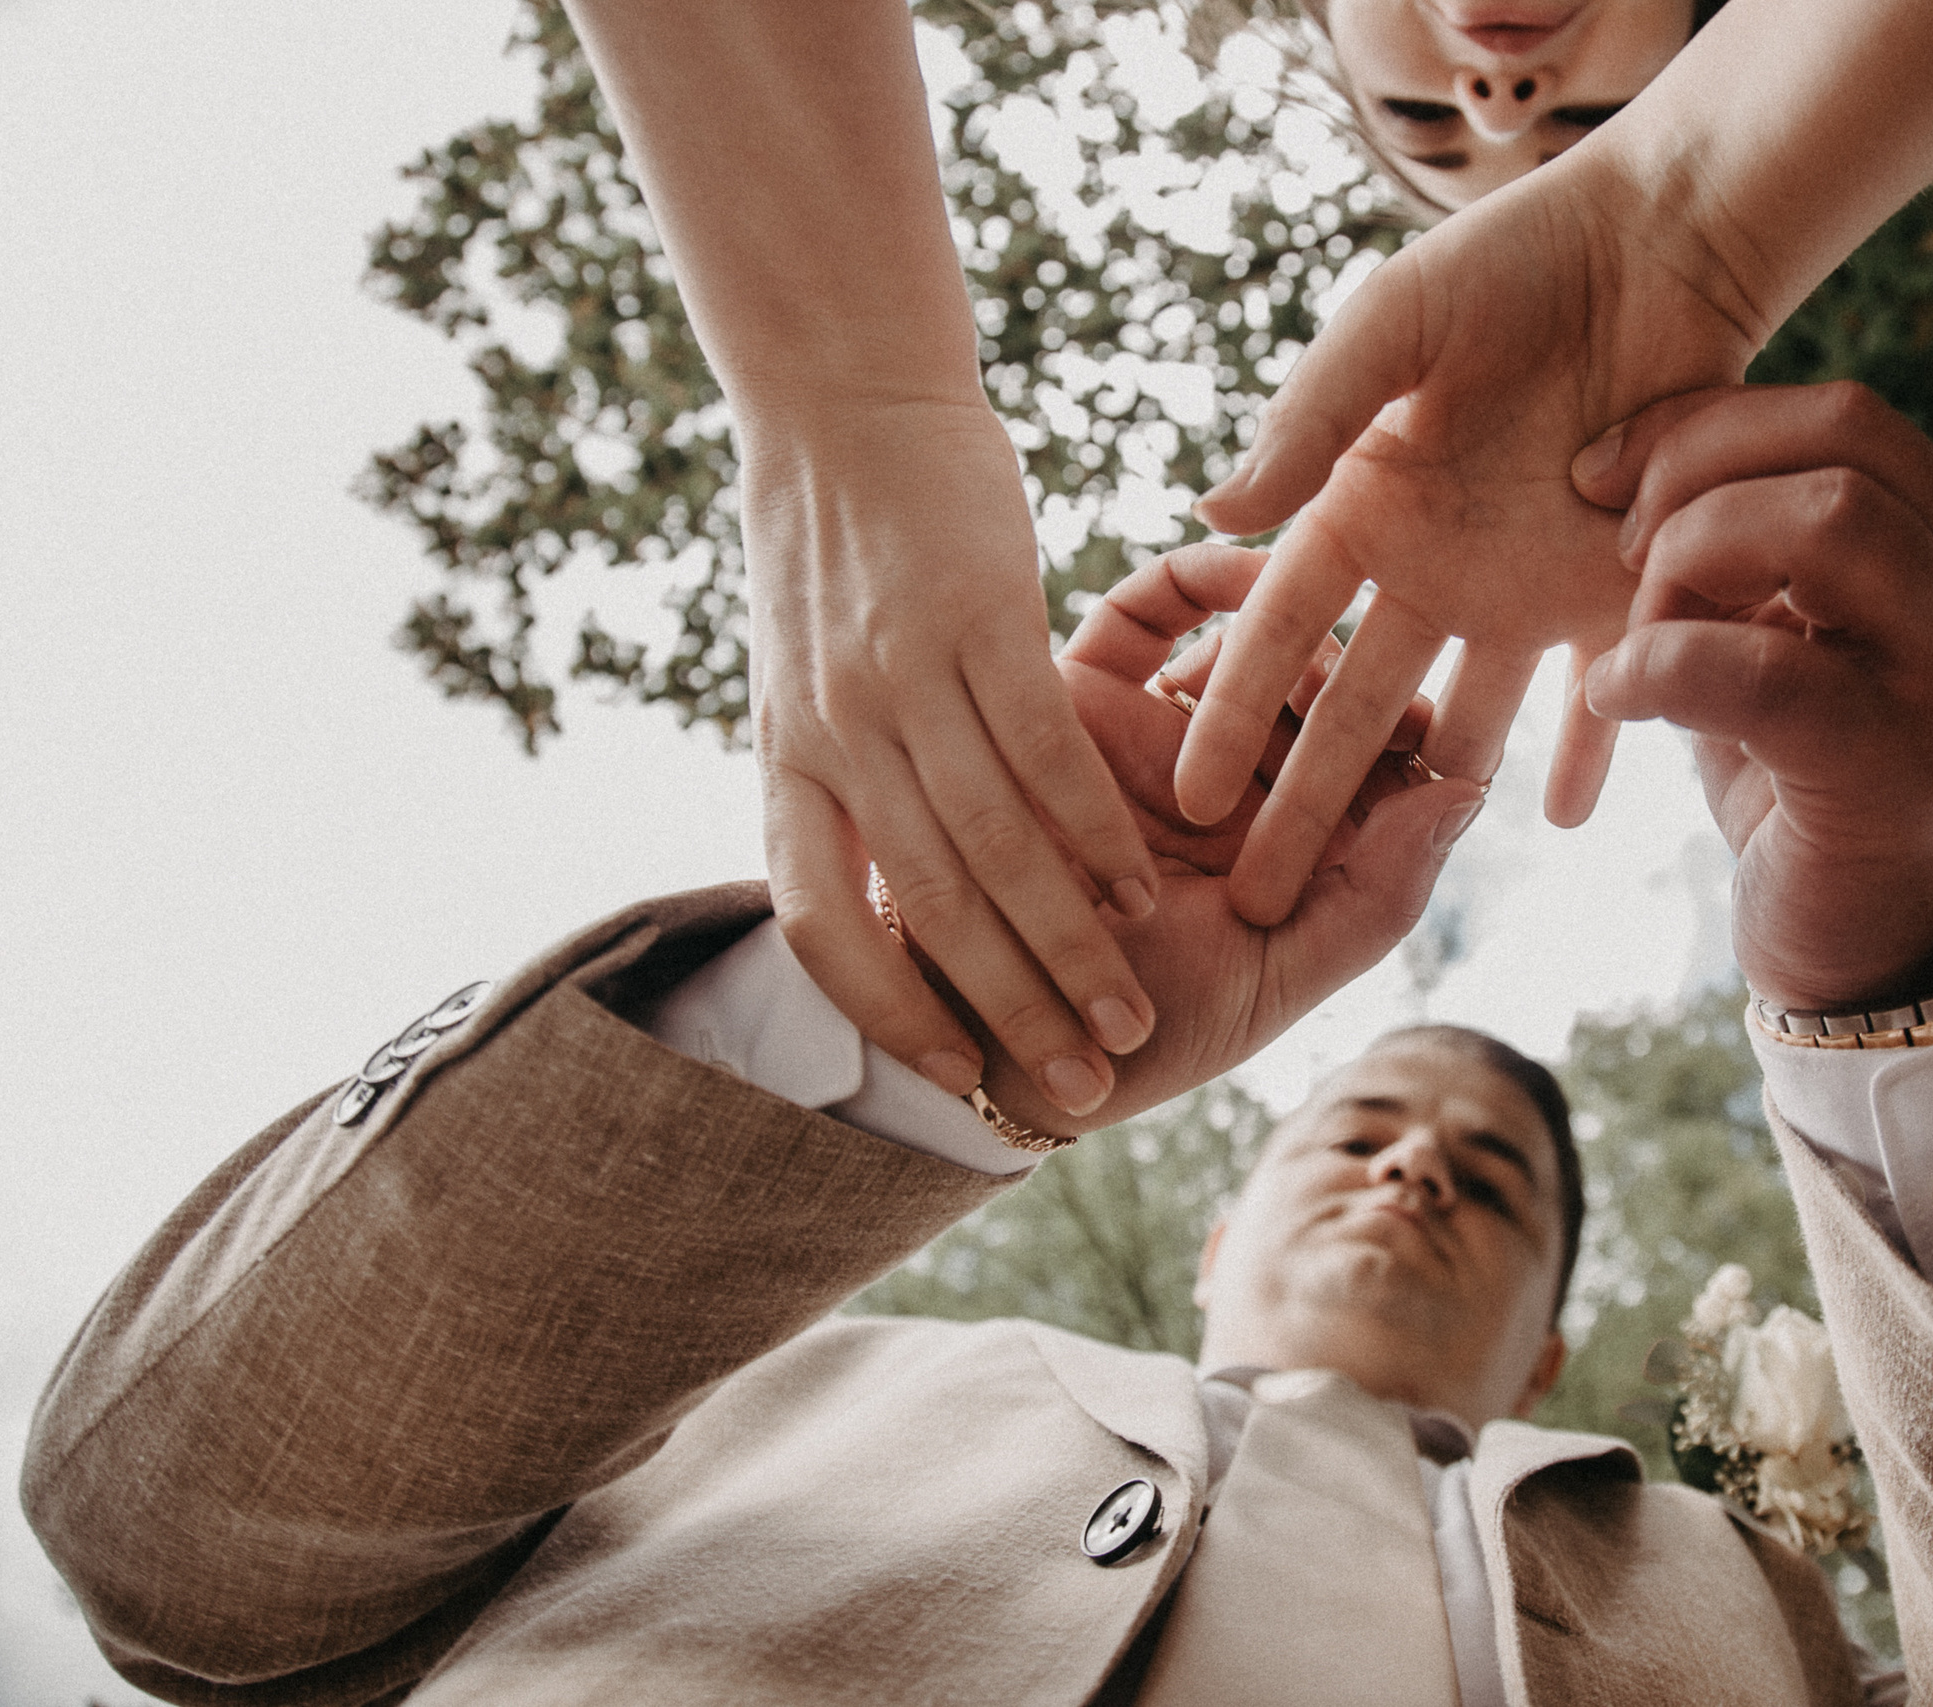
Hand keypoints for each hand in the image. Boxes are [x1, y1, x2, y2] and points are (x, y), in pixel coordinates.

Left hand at [748, 399, 1164, 1116]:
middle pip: (926, 908)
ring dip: (1067, 948)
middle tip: (1077, 1091)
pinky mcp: (976, 619)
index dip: (883, 1010)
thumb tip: (891, 872)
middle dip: (1006, 1012)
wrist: (843, 398)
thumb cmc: (840, 547)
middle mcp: (833, 736)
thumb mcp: (807, 678)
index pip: (820, 924)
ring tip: (1125, 1016)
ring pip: (994, 850)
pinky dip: (1096, 836)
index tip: (952, 1075)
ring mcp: (902, 679)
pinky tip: (1145, 889)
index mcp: (787, 761)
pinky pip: (1044, 756)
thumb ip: (847, 773)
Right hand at [943, 543, 1486, 1134]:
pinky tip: (1245, 576)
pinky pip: (1148, 610)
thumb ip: (1377, 896)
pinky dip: (1199, 578)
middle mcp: (1236, 776)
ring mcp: (1163, 730)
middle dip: (1351, 669)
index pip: (1374, 758)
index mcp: (1295, 840)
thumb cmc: (1145, 1033)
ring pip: (1244, 638)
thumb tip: (1468, 791)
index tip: (1441, 726)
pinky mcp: (1082, 692)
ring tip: (1302, 648)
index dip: (1414, 730)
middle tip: (1371, 668)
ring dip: (1285, 624)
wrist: (997, 1041)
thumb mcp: (1278, 976)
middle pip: (1315, 683)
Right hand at [1178, 147, 1764, 925]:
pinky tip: (1568, 822)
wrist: (1654, 248)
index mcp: (1364, 508)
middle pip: (1354, 707)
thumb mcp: (1397, 324)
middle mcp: (1431, 569)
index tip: (1181, 793)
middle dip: (1304, 802)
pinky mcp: (1615, 591)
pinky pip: (1600, 693)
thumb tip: (1217, 507)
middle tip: (1256, 898)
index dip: (1231, 708)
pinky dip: (1590, 752)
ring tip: (1387, 887)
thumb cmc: (1510, 263)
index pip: (1281, 627)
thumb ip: (1318, 412)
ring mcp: (1520, 592)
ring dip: (1428, 800)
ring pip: (1465, 720)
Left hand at [1571, 383, 1932, 1011]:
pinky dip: (1658, 667)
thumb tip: (1652, 470)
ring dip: (1692, 558)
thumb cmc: (1815, 801)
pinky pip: (1760, 668)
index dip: (1707, 424)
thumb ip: (1757, 563)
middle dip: (1697, 470)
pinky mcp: (1891, 762)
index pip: (1844, 417)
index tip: (1605, 477)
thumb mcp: (1793, 653)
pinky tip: (1612, 700)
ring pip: (1826, 520)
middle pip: (1844, 434)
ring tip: (1638, 638)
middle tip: (1618, 551)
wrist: (1885, 967)